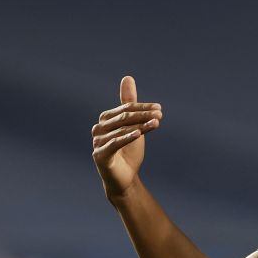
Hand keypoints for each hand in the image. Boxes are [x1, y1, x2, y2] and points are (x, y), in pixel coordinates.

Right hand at [91, 75, 162, 197]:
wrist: (125, 179)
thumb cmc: (128, 153)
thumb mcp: (134, 126)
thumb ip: (131, 104)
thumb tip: (128, 77)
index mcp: (106, 119)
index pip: (125, 108)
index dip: (142, 107)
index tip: (159, 109)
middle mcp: (98, 128)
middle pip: (123, 117)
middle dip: (143, 115)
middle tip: (160, 114)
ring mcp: (97, 142)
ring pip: (121, 129)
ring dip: (140, 125)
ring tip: (156, 123)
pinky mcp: (100, 155)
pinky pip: (114, 143)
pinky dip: (126, 137)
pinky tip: (139, 133)